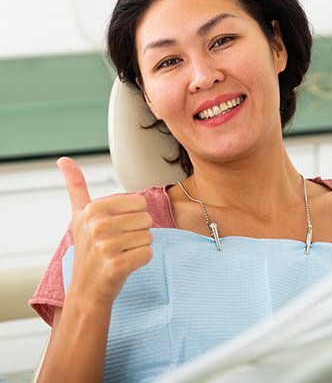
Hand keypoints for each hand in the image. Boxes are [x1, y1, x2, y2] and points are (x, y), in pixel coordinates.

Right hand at [58, 157, 152, 305]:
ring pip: (149, 236)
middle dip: (137, 232)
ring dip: (139, 248)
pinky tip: (124, 267)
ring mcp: (105, 247)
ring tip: (120, 255)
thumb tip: (63, 158)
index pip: (140, 202)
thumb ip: (76, 186)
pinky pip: (148, 254)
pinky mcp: (115, 266)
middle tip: (118, 245)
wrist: (86, 291)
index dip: (133, 217)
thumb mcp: (79, 216)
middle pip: (146, 218)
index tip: (114, 228)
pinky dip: (141, 261)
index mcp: (92, 210)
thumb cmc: (89, 250)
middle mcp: (97, 226)